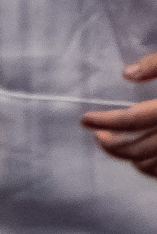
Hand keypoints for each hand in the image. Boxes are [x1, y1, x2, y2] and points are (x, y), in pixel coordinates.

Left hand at [82, 53, 156, 175]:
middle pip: (138, 149)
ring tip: (116, 144)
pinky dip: (150, 167)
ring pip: (152, 166)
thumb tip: (126, 73)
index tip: (84, 121)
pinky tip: (141, 156)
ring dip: (130, 158)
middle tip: (97, 136)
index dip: (106, 121)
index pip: (133, 120)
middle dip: (113, 146)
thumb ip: (156, 65)